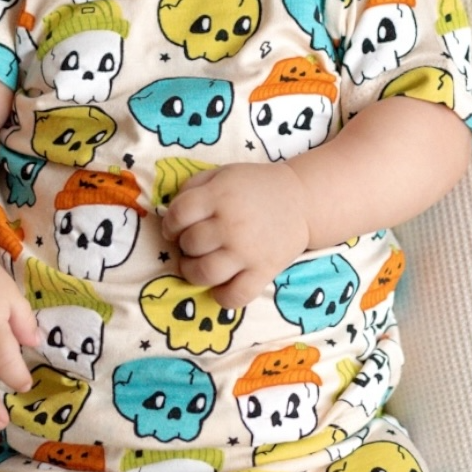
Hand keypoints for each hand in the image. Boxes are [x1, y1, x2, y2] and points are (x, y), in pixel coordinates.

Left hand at [159, 162, 311, 307]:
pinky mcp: (263, 272)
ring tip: (199, 265)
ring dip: (193, 272)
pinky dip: (221, 296)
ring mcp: (247, 252)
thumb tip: (170, 213)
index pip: (178, 215)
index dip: (170, 225)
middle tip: (195, 244)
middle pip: (190, 245)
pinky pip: (233, 297)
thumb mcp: (222, 175)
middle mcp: (232, 225)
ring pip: (204, 274)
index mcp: (220, 197)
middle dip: (185, 246)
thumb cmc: (255, 187)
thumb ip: (193, 187)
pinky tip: (221, 285)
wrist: (301, 201)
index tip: (176, 229)